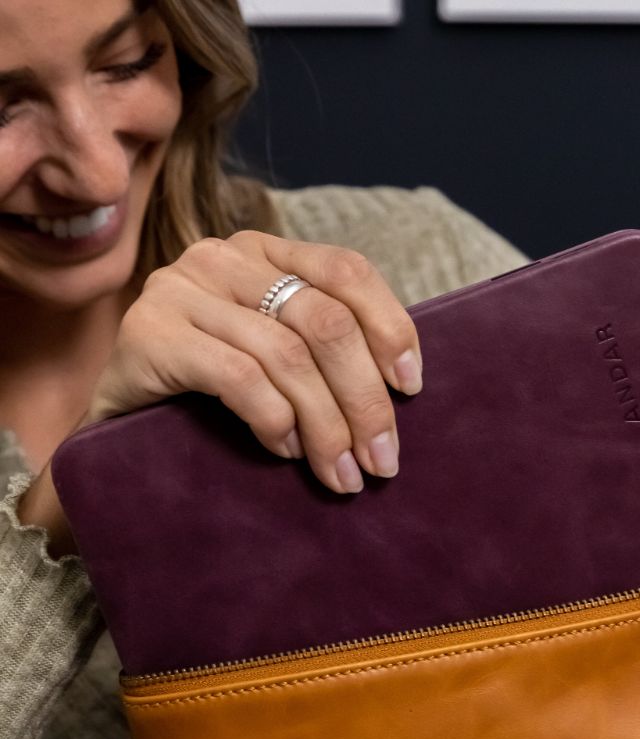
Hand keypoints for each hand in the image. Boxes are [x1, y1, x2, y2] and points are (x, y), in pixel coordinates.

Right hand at [88, 230, 422, 493]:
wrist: (116, 427)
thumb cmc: (213, 396)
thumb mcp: (279, 359)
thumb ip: (326, 349)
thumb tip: (403, 386)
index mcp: (265, 252)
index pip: (348, 270)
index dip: (391, 327)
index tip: (412, 388)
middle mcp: (223, 257)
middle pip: (326, 321)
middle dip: (365, 399)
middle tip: (382, 460)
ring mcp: (181, 290)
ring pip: (288, 356)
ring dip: (327, 426)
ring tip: (341, 474)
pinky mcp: (149, 333)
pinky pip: (239, 377)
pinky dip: (274, 420)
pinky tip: (285, 451)